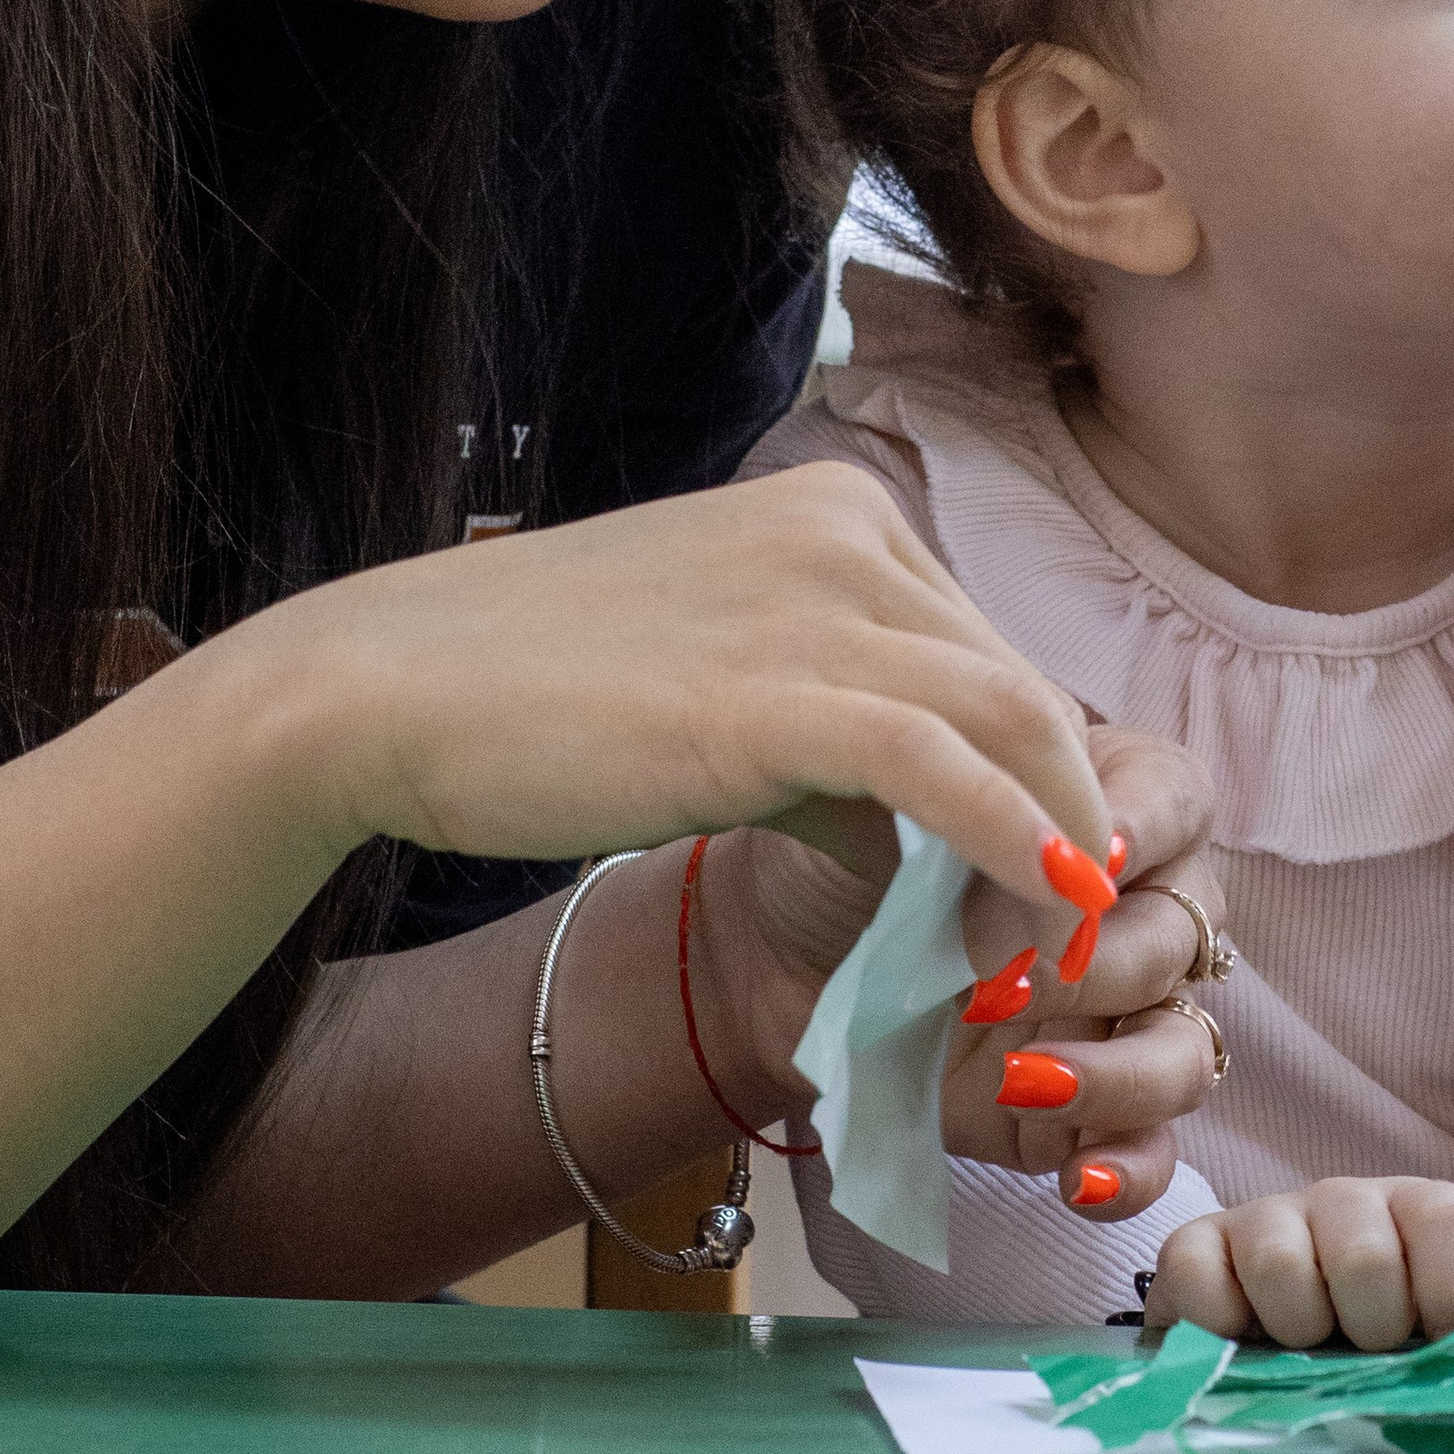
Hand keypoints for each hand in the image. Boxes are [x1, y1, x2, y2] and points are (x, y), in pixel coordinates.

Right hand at [285, 460, 1109, 912]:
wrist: (387, 690)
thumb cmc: (533, 690)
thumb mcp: (720, 676)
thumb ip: (830, 730)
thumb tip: (922, 838)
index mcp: (835, 513)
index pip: (980, 648)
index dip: (1028, 767)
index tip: (1038, 872)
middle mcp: (845, 533)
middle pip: (1013, 681)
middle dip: (1060, 811)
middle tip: (1066, 930)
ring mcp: (814, 602)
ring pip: (1011, 716)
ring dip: (1061, 838)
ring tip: (1066, 941)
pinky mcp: (776, 693)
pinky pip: (943, 762)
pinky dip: (1017, 833)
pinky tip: (1051, 900)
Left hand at [712, 726, 1226, 1211]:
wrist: (774, 945)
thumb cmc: (851, 843)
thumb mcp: (906, 791)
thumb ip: (983, 804)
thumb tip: (1045, 861)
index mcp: (1113, 802)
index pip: (1177, 803)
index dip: (1142, 832)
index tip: (1084, 862)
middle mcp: (1136, 909)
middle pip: (1179, 940)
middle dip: (1094, 962)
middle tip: (996, 977)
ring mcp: (1117, 1016)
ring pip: (1185, 1054)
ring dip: (1117, 1073)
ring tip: (1023, 1079)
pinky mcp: (1082, 1109)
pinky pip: (1150, 1151)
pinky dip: (1129, 1170)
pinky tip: (1077, 1179)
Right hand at [1142, 1176, 1453, 1351]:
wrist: (1281, 1375)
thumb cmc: (1386, 1354)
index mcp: (1413, 1214)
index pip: (1447, 1213)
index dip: (1448, 1291)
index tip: (1436, 1342)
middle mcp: (1342, 1201)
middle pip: (1364, 1250)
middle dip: (1369, 1328)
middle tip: (1362, 1352)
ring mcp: (1265, 1218)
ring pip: (1279, 1259)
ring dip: (1296, 1331)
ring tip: (1303, 1352)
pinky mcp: (1194, 1247)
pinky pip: (1197, 1271)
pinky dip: (1221, 1322)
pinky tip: (1241, 1343)